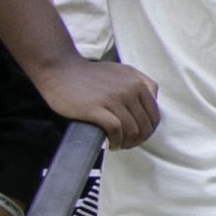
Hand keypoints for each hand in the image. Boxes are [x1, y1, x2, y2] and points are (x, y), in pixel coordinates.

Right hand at [38, 53, 160, 149]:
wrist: (61, 69)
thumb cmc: (90, 74)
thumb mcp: (122, 71)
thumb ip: (140, 83)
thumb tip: (154, 103)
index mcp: (137, 82)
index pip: (154, 114)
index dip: (149, 130)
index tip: (138, 136)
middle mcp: (129, 89)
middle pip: (144, 125)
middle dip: (138, 140)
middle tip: (127, 144)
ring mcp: (112, 99)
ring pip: (132, 130)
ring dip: (127, 143)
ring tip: (118, 145)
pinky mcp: (96, 108)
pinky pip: (116, 130)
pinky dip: (116, 141)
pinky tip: (111, 144)